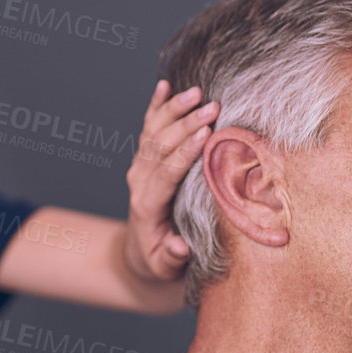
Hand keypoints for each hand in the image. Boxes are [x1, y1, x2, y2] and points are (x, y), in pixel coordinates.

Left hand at [124, 79, 218, 281]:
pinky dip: (155, 106)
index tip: (206, 134)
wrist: (140, 251)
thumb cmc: (160, 260)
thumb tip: (180, 246)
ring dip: (174, 110)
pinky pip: (148, 127)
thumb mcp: (166, 267)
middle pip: (160, 146)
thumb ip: (172, 257)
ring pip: (153, 132)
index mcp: (147, 205)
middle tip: (212, 106)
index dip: (184, 153)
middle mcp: (139, 181)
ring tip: (197, 92)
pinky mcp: (143, 159)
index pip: (166, 173)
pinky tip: (164, 85)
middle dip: (185, 125)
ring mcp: (139, 167)